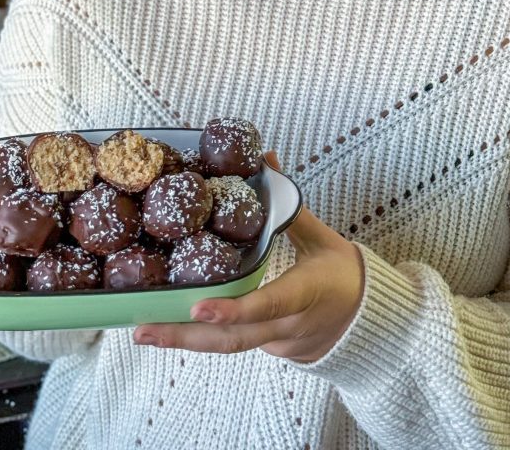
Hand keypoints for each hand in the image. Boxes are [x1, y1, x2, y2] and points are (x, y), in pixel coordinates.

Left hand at [133, 153, 364, 362]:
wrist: (367, 324)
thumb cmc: (344, 274)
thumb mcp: (323, 238)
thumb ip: (289, 206)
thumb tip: (265, 160)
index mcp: (305, 293)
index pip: (268, 304)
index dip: (233, 310)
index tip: (198, 308)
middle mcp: (287, 325)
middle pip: (233, 339)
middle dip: (186, 336)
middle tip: (143, 329)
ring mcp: (276, 343)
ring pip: (227, 347)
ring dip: (183, 342)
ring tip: (142, 332)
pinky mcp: (267, 349)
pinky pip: (233, 344)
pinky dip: (201, 337)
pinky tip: (168, 327)